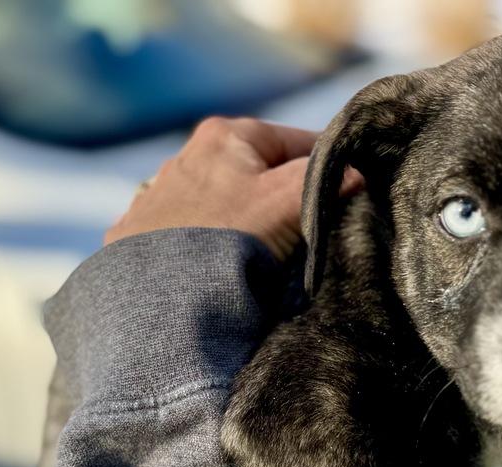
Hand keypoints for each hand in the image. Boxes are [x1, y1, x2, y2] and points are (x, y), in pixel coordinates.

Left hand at [105, 117, 361, 260]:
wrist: (160, 296)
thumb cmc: (227, 238)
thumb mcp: (285, 201)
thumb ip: (321, 181)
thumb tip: (354, 174)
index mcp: (226, 134)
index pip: (298, 142)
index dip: (330, 169)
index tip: (350, 197)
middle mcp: (189, 155)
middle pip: (263, 174)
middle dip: (289, 199)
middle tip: (312, 234)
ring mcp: (164, 195)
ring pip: (233, 204)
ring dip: (255, 224)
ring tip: (271, 257)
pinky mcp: (147, 235)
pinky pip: (201, 231)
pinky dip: (221, 244)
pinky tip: (229, 266)